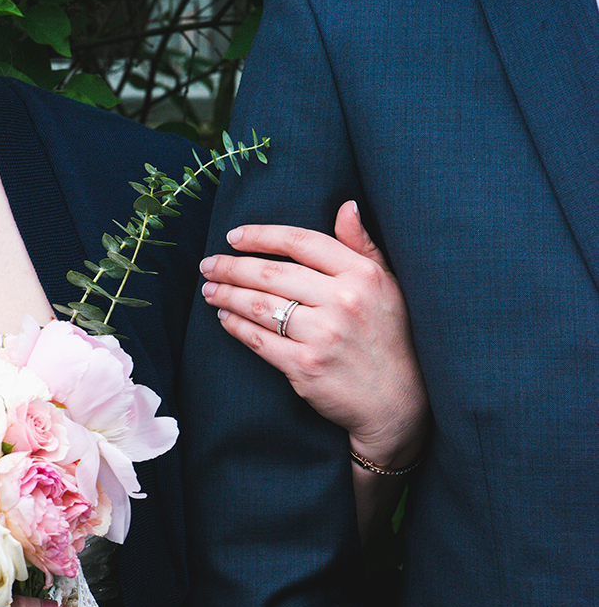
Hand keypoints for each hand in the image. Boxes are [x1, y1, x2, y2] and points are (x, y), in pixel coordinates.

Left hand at [199, 200, 429, 468]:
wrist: (398, 401)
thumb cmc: (391, 339)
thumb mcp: (388, 286)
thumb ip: (363, 246)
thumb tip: (346, 205)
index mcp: (362, 275)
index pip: (302, 243)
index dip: (262, 236)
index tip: (233, 237)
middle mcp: (343, 302)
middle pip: (272, 274)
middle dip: (232, 267)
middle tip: (208, 265)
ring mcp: (323, 336)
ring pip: (261, 306)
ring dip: (227, 295)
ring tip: (210, 290)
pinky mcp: (306, 367)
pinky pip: (260, 340)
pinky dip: (236, 327)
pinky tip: (224, 317)